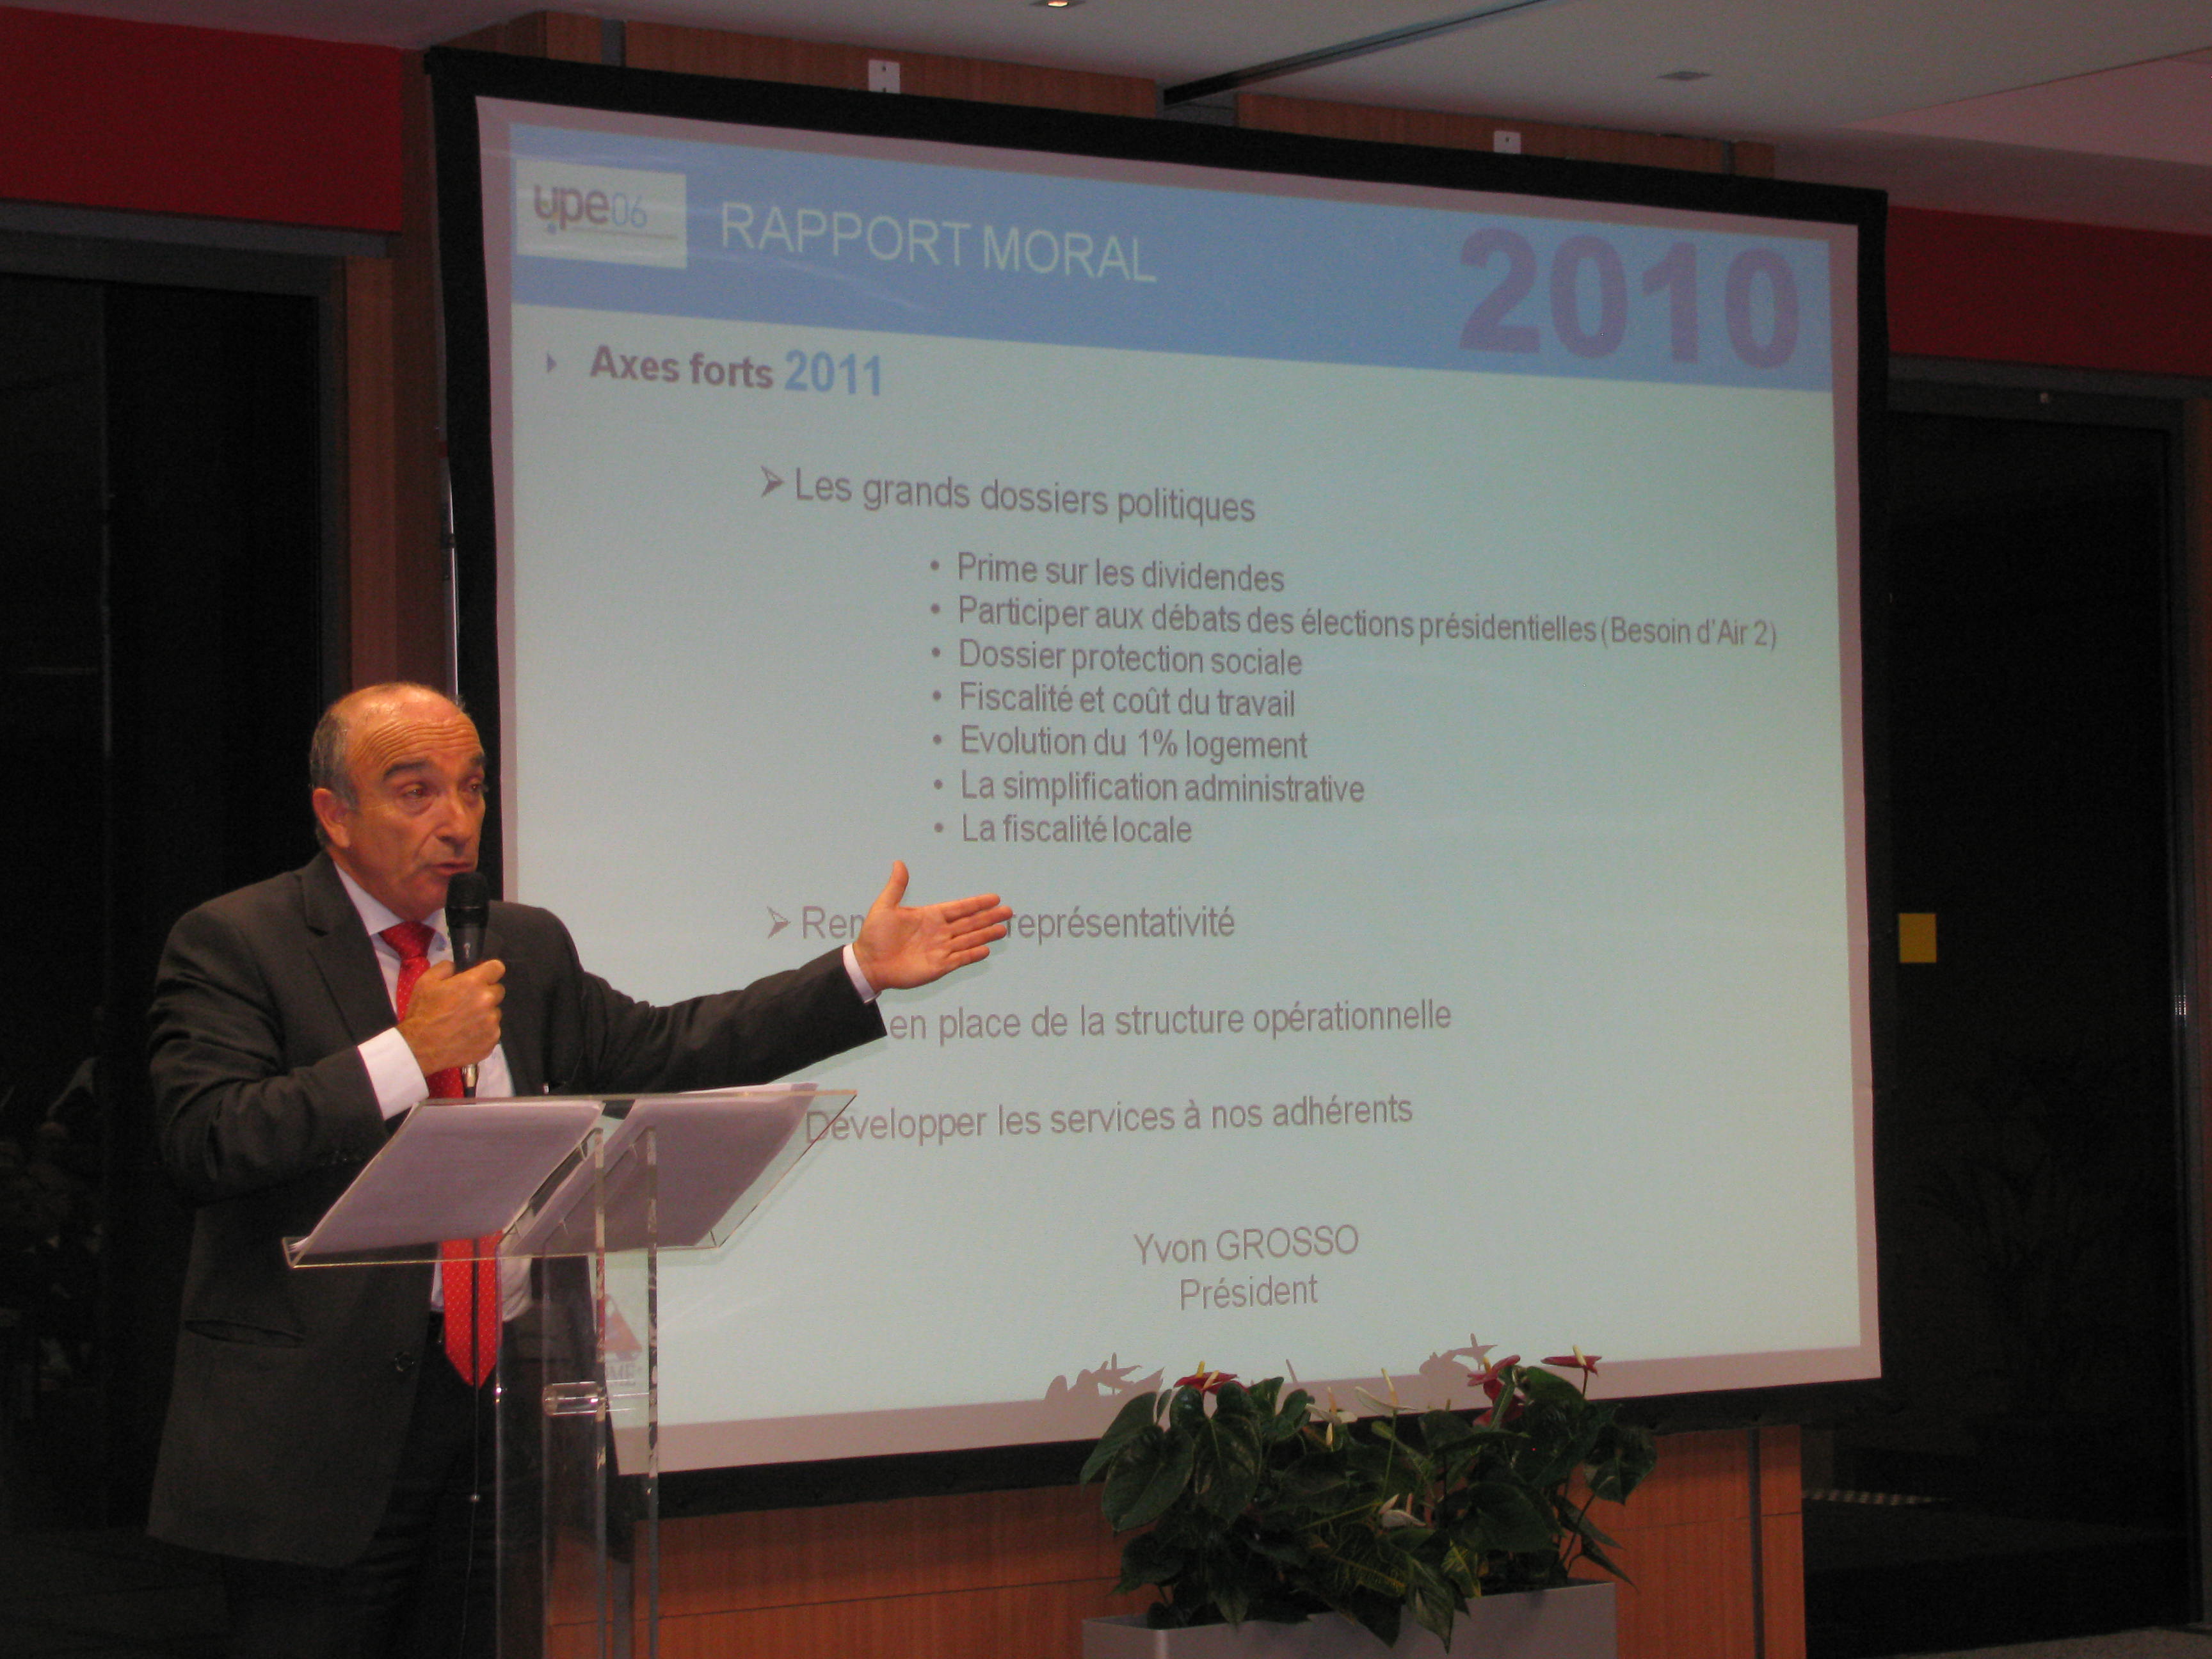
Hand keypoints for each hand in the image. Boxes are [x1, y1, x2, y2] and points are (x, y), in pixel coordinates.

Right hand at [397, 959, 504, 1076]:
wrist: (420, 1049)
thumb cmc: (422, 1014)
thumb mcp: (425, 982)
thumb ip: (445, 968)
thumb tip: (455, 966)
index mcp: (474, 983)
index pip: (497, 967)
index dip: (489, 971)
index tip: (482, 977)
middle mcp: (488, 1001)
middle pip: (498, 991)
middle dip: (485, 993)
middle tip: (467, 1003)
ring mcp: (492, 1023)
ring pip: (495, 1013)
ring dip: (485, 1014)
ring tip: (464, 1023)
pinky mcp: (492, 1041)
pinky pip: (492, 1032)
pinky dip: (483, 1033)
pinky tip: (466, 1036)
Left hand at [850, 861, 1010, 991]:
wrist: (869, 964)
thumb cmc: (875, 935)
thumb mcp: (884, 907)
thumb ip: (896, 886)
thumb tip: (899, 863)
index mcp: (930, 916)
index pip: (959, 908)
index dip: (977, 903)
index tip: (994, 898)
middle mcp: (939, 932)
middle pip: (970, 923)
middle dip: (989, 917)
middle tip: (1008, 911)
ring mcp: (941, 950)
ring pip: (969, 940)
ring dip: (986, 935)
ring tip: (1003, 929)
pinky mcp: (939, 966)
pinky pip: (960, 959)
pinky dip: (973, 955)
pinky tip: (986, 950)